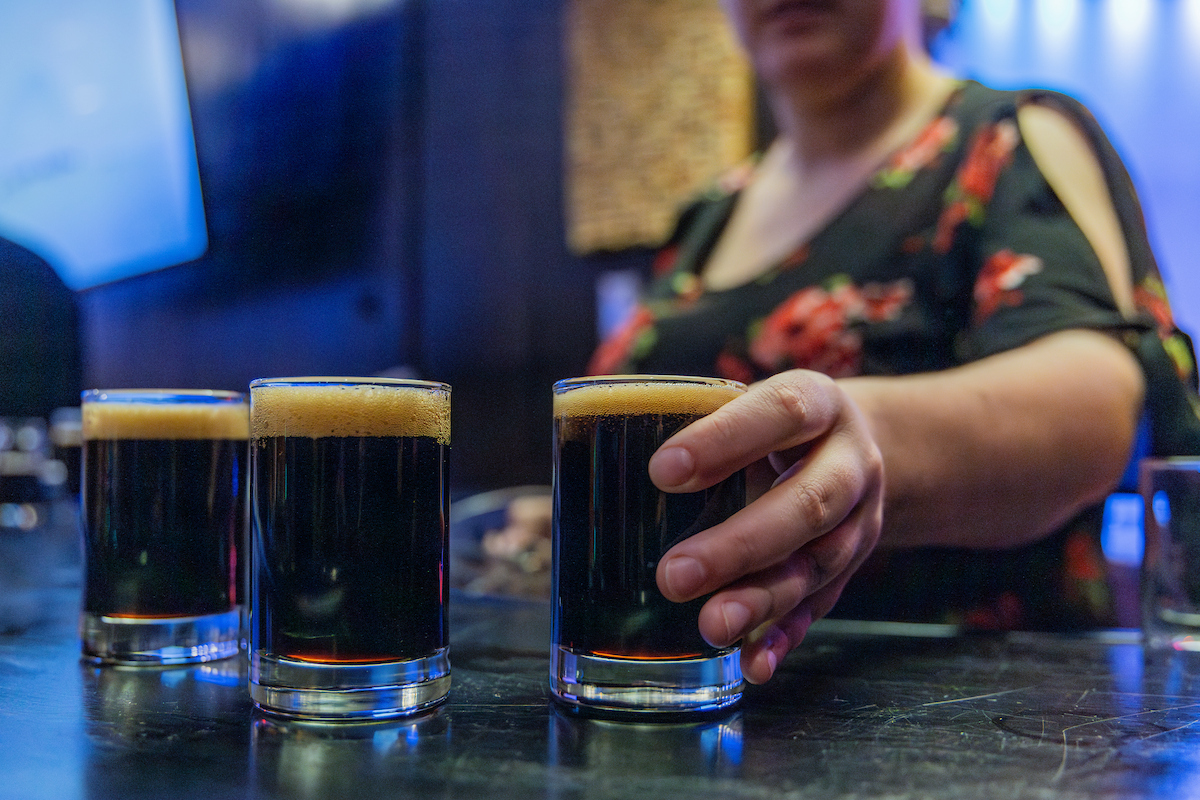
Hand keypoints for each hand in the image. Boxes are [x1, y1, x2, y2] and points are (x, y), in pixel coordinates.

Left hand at [649, 370, 883, 684]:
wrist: (857, 444)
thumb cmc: (773, 422)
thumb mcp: (749, 400)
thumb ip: (692, 420)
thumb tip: (586, 452)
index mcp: (819, 404)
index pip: (781, 413)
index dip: (725, 441)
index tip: (660, 472)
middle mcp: (850, 463)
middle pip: (807, 505)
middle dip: (740, 545)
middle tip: (674, 576)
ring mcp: (859, 519)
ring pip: (816, 564)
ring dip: (761, 600)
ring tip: (710, 626)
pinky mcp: (852, 566)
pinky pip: (822, 606)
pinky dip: (786, 637)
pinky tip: (752, 662)